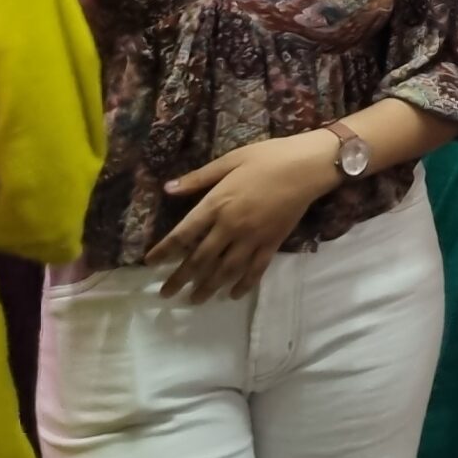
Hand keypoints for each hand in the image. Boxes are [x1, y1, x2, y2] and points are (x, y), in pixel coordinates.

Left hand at [153, 132, 341, 302]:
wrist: (308, 166)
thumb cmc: (268, 157)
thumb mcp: (230, 160)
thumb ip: (199, 178)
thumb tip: (168, 188)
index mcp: (217, 204)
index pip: (183, 234)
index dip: (164, 251)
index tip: (149, 263)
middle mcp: (230, 226)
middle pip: (200, 259)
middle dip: (180, 278)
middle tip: (166, 294)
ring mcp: (252, 238)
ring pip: (225, 269)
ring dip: (208, 287)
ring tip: (195, 300)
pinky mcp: (272, 243)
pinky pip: (255, 269)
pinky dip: (243, 284)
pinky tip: (233, 294)